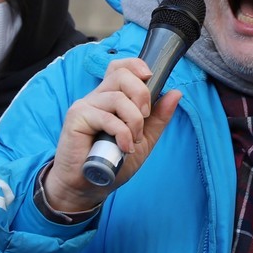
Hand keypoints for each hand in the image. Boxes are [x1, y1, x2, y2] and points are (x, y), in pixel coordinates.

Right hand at [45, 57, 181, 210]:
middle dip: (142, 94)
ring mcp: (85, 106)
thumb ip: (158, 118)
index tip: (150, 79)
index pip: (121, 67)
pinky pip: (107, 117)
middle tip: (144, 118)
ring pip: (118, 97)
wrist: (88, 186)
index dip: (137, 66)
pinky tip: (123, 147)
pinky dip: (122, 133)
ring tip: (132, 141)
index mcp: (111, 97)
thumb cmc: (113, 162)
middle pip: (122, 75)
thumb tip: (176, 93)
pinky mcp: (77, 118)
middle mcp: (97, 97)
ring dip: (134, 121)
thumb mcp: (143, 139)